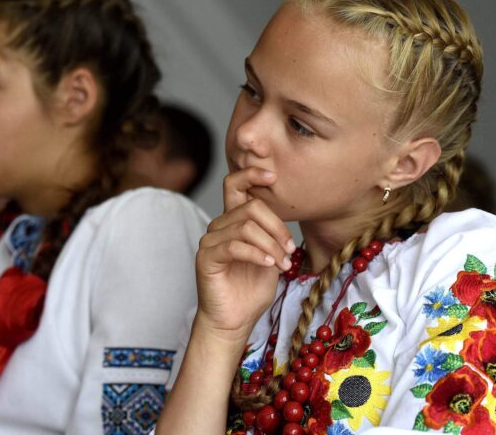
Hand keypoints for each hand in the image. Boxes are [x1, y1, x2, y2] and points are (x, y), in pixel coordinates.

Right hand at [194, 167, 294, 341]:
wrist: (234, 321)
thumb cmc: (251, 291)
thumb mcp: (271, 257)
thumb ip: (273, 235)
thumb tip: (286, 217)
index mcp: (234, 221)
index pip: (235, 185)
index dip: (252, 174)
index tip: (273, 176)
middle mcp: (220, 226)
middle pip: (251, 207)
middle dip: (277, 226)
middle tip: (289, 250)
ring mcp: (210, 241)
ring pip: (245, 226)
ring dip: (271, 245)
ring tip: (282, 264)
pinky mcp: (206, 257)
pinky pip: (234, 246)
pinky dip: (256, 254)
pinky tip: (269, 266)